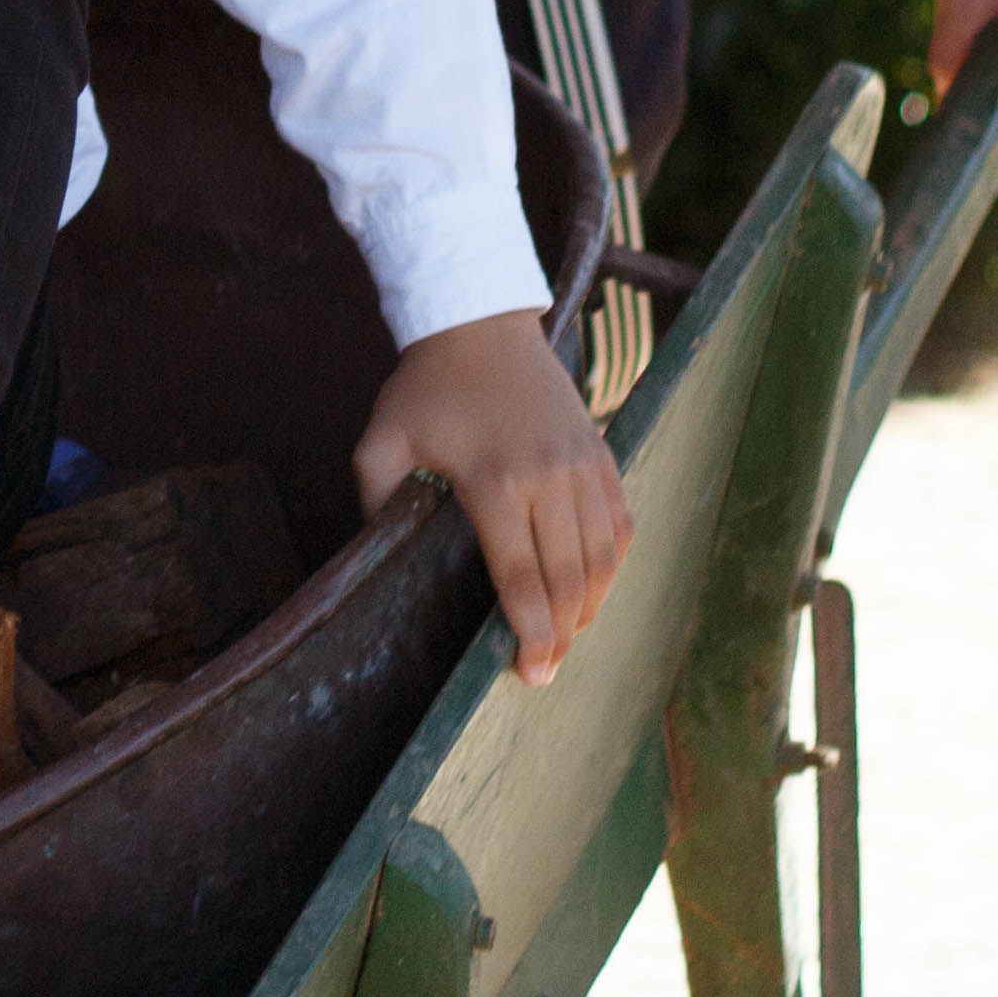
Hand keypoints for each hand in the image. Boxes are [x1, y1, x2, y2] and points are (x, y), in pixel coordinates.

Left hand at [354, 311, 630, 687]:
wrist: (480, 323)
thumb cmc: (425, 387)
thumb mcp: (382, 442)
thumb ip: (377, 503)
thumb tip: (377, 557)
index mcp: (494, 483)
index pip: (521, 581)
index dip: (530, 635)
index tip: (530, 673)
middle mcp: (549, 478)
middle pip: (570, 580)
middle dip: (563, 635)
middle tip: (548, 670)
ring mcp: (583, 464)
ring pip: (605, 556)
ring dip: (593, 604)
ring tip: (569, 633)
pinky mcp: (601, 451)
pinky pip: (621, 520)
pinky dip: (613, 560)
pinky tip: (594, 584)